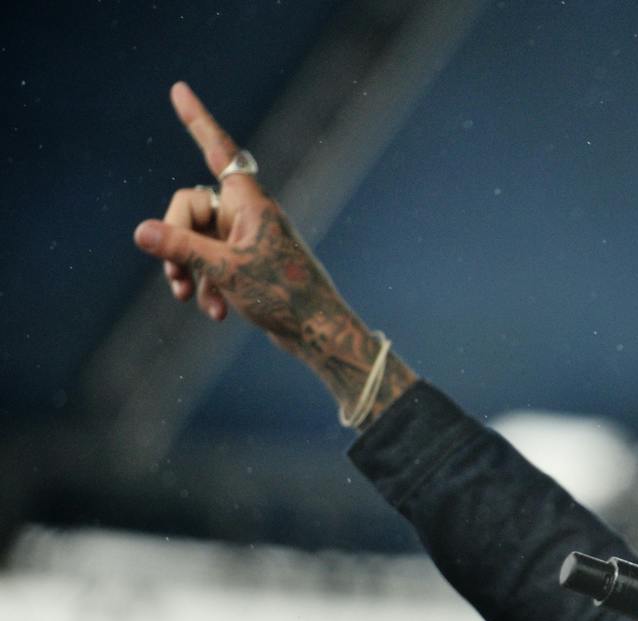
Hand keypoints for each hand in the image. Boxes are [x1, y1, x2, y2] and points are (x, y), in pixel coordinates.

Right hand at [133, 82, 413, 419]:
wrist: (316, 333)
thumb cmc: (284, 296)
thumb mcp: (226, 271)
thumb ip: (182, 249)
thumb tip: (141, 232)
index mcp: (249, 202)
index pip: (217, 150)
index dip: (197, 121)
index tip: (179, 90)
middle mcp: (246, 214)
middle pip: (188, 207)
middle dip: (175, 241)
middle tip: (174, 276)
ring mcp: (245, 239)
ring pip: (195, 239)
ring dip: (187, 269)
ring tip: (188, 297)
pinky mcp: (245, 263)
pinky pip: (209, 263)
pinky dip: (206, 285)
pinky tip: (216, 311)